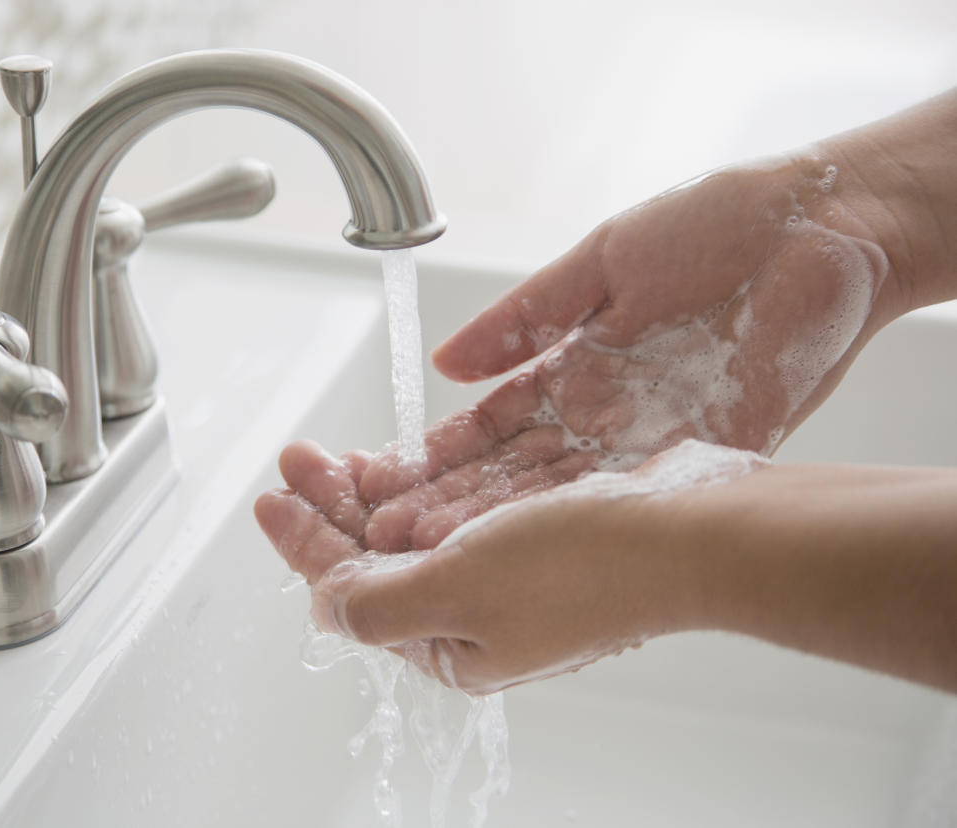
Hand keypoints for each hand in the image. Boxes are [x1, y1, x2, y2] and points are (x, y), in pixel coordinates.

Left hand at [259, 449, 956, 694]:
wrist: (696, 530)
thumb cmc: (585, 563)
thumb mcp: (454, 587)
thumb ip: (373, 602)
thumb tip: (323, 605)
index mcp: (450, 645)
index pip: (350, 592)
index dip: (302, 542)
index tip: (268, 497)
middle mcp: (475, 620)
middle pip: (376, 560)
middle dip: (330, 507)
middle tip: (298, 456)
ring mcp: (507, 581)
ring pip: (412, 533)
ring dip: (368, 492)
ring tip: (333, 454)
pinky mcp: (537, 540)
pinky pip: (455, 512)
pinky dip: (420, 487)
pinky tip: (400, 462)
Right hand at [357, 152, 903, 550]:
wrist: (819, 224)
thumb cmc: (716, 226)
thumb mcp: (599, 263)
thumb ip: (524, 318)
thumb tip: (446, 361)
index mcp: (575, 368)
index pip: (491, 425)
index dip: (439, 455)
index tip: (385, 481)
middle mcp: (604, 416)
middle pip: (514, 473)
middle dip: (449, 505)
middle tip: (385, 536)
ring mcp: (650, 442)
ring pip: (559, 496)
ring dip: (497, 526)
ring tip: (432, 553)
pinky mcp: (704, 455)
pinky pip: (629, 498)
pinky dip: (575, 523)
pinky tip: (526, 546)